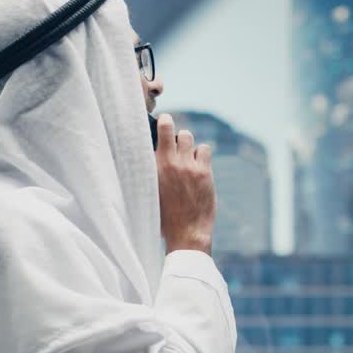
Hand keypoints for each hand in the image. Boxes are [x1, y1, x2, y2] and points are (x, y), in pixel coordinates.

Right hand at [155, 115, 215, 253]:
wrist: (186, 232)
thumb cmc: (164, 217)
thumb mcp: (148, 193)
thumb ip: (149, 172)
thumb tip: (151, 154)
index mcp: (152, 167)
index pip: (157, 132)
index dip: (163, 122)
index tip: (164, 121)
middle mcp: (169, 162)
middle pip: (174, 130)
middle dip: (174, 134)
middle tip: (175, 144)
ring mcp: (188, 166)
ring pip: (188, 137)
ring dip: (187, 144)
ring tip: (186, 157)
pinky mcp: (203, 172)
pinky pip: (204, 149)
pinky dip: (201, 154)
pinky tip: (198, 165)